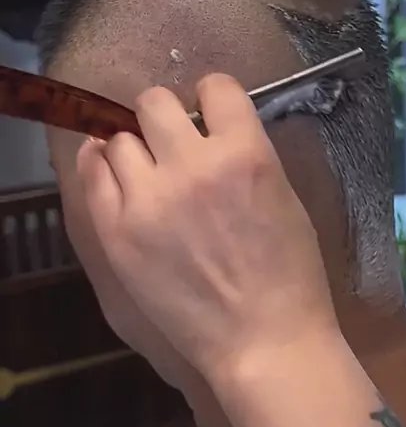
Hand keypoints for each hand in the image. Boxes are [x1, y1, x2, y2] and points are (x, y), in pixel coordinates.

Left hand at [77, 74, 337, 384]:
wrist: (264, 340)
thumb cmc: (290, 274)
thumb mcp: (285, 197)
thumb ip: (246, 155)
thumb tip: (211, 131)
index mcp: (245, 155)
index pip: (216, 87)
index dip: (213, 95)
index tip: (211, 112)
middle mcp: (192, 166)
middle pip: (153, 102)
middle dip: (166, 114)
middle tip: (174, 140)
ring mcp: (149, 200)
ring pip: (120, 137)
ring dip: (136, 146)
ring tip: (149, 170)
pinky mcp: (119, 232)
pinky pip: (94, 174)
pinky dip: (103, 165)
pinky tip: (115, 171)